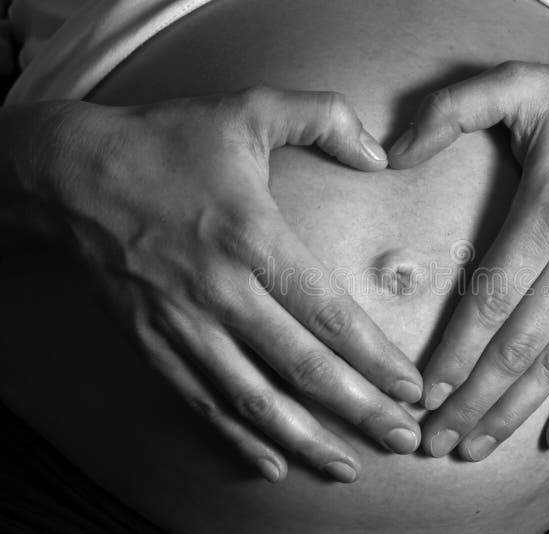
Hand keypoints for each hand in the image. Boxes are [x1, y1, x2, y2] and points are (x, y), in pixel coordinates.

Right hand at [24, 86, 422, 481]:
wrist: (69, 173)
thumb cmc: (166, 141)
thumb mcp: (249, 107)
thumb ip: (323, 117)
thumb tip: (379, 155)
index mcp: (251, 236)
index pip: (327, 312)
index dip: (375, 357)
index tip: (412, 387)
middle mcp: (219, 290)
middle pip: (301, 367)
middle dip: (359, 410)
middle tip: (404, 437)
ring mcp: (182, 324)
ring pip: (252, 400)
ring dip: (306, 440)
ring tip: (349, 465)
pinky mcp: (151, 343)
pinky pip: (200, 402)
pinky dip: (236, 438)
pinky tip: (271, 463)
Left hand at [388, 56, 548, 458]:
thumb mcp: (520, 85)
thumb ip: (452, 110)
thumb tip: (394, 150)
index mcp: (547, 216)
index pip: (490, 301)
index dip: (454, 353)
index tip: (423, 393)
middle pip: (516, 346)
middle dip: (472, 400)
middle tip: (433, 441)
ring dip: (514, 410)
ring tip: (475, 449)